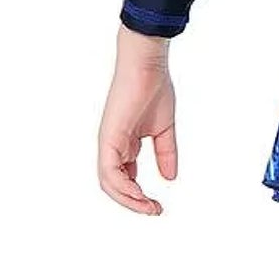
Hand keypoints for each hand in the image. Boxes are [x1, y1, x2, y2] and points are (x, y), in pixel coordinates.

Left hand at [97, 27, 177, 214]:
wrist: (147, 66)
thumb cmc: (154, 89)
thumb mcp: (164, 130)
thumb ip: (166, 153)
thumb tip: (170, 178)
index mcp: (124, 144)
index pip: (125, 178)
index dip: (140, 195)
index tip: (159, 205)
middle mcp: (112, 146)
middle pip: (114, 185)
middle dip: (134, 203)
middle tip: (155, 211)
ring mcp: (108, 143)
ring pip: (109, 183)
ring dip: (129, 200)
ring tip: (149, 207)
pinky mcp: (108, 138)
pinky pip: (109, 172)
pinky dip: (122, 187)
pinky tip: (139, 194)